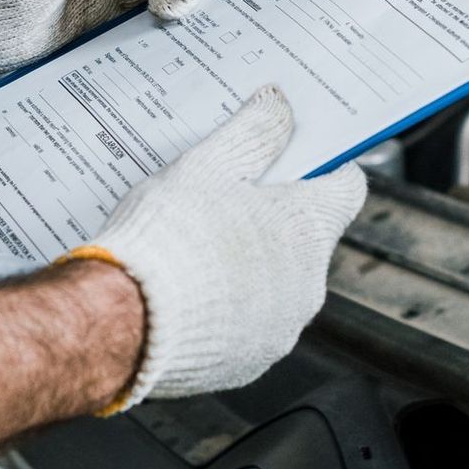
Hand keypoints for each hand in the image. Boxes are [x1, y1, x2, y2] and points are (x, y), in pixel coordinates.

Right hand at [79, 86, 366, 408]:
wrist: (121, 322)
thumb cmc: (169, 237)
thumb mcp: (210, 164)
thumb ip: (255, 130)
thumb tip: (280, 105)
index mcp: (308, 228)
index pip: (346, 188)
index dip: (326, 166)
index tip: (305, 156)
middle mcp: (308, 283)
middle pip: (305, 236)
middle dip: (273, 217)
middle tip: (225, 198)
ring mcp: (280, 328)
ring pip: (277, 282)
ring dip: (250, 263)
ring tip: (196, 245)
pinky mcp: (248, 363)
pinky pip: (248, 324)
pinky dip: (227, 306)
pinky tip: (187, 289)